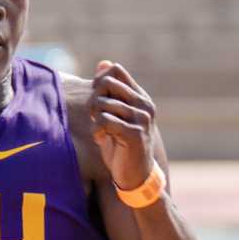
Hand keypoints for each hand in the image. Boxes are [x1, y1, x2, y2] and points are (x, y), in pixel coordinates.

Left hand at [90, 60, 158, 192]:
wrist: (135, 176)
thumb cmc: (121, 145)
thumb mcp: (115, 115)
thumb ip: (110, 90)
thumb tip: (104, 63)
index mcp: (141, 96)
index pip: (115, 70)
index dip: (99, 82)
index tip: (99, 101)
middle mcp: (145, 104)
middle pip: (106, 83)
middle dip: (94, 100)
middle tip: (96, 118)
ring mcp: (142, 119)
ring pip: (102, 104)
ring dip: (94, 120)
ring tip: (101, 132)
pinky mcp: (135, 134)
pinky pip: (104, 121)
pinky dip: (96, 130)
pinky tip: (101, 139)